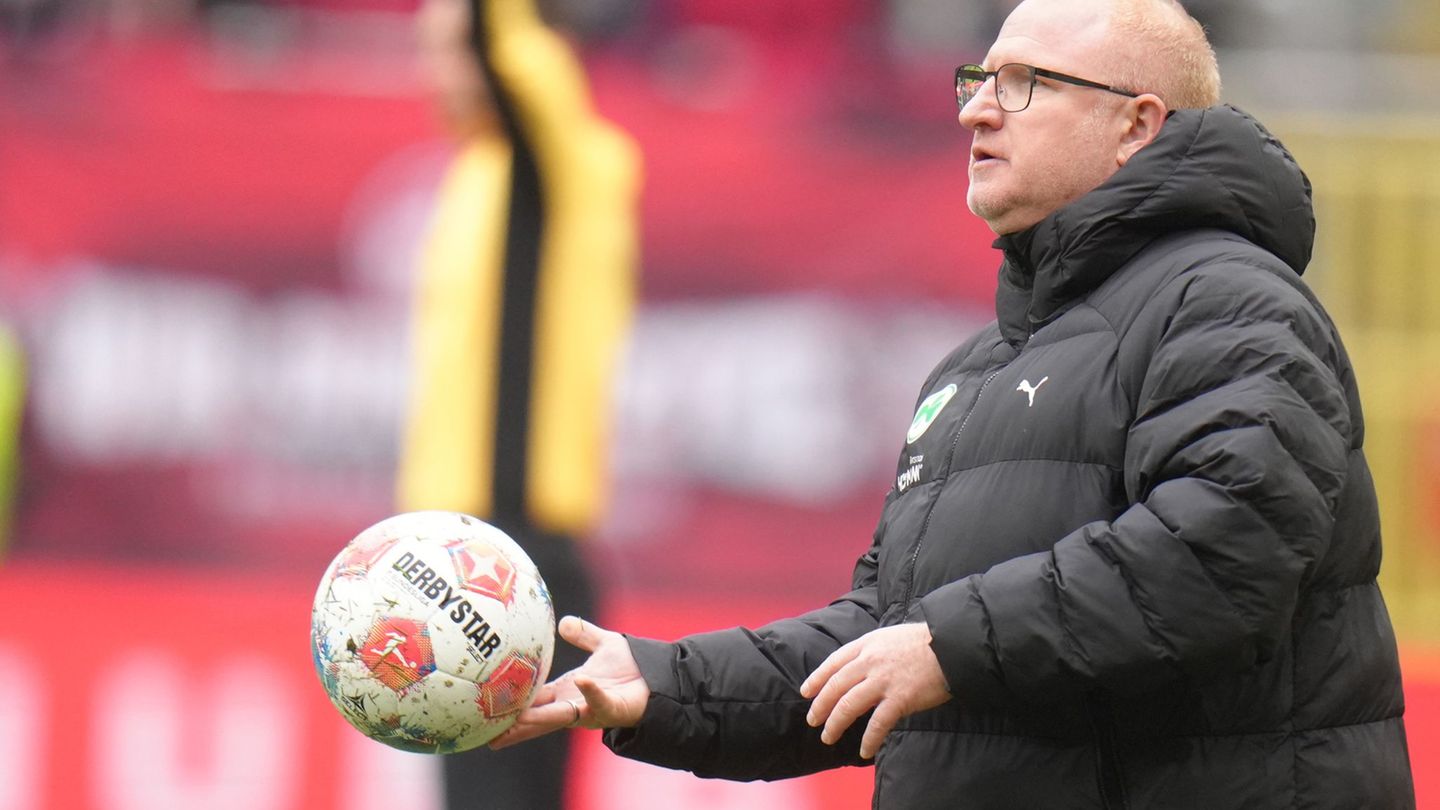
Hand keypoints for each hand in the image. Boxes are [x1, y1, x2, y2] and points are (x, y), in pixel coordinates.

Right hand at [488, 616, 648, 749]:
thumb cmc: (632, 666)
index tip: (486, 710)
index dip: (511, 706)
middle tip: (490, 733)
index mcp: (566, 691)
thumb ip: (584, 634)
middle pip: (538, 717)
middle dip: (515, 726)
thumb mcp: (603, 644)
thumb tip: (563, 621)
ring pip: (559, 717)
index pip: (532, 701)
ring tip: (516, 721)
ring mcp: (590, 709)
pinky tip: (581, 680)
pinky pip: (597, 700)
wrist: (661, 676)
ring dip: (539, 719)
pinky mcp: (611, 708)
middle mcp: (573, 704)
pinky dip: (590, 692)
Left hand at [800, 622, 950, 758]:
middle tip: (813, 720)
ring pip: (848, 705)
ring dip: (835, 724)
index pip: (833, 662)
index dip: (817, 679)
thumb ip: (872, 651)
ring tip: (828, 737)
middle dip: (821, 706)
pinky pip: (877, 724)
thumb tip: (859, 668)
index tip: (806, 692)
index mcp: (867, 645)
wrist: (952, 646)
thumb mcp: (890, 636)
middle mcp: (870, 661)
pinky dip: (868, 740)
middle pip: (836, 686)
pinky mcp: (900, 698)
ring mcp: (884, 680)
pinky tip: (863, 750)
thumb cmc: (924, 642)